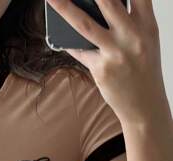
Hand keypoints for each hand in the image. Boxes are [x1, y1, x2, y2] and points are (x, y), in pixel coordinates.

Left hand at [45, 0, 166, 123]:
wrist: (145, 106)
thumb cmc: (143, 70)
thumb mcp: (145, 40)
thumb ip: (128, 20)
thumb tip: (97, 5)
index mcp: (147, 24)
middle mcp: (133, 35)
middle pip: (107, 0)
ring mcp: (116, 53)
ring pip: (85, 25)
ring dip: (64, 9)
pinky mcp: (101, 69)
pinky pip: (79, 51)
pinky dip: (68, 42)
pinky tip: (59, 36)